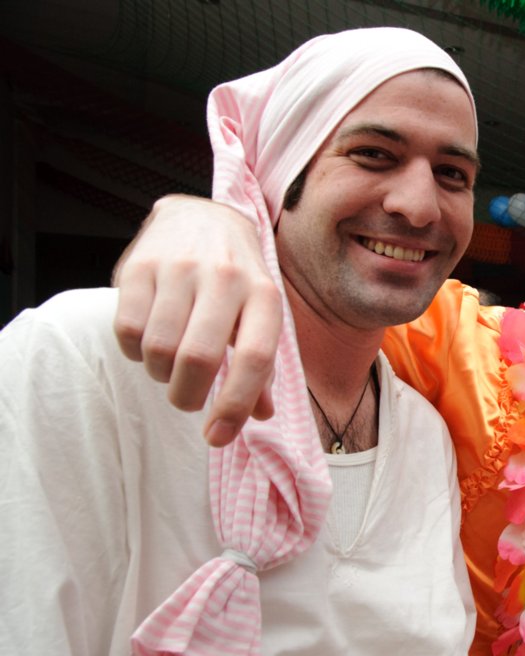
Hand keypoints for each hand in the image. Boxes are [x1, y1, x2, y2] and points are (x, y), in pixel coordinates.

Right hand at [113, 195, 280, 446]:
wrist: (204, 217)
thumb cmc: (237, 281)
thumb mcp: (260, 317)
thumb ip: (261, 367)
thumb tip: (261, 415)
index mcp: (264, 296)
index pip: (254, 358)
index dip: (234, 405)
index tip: (216, 436)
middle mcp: (226, 278)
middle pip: (198, 359)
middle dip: (187, 396)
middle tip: (187, 399)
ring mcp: (181, 268)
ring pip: (158, 348)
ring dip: (160, 374)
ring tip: (170, 365)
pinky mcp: (140, 265)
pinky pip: (127, 330)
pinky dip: (134, 351)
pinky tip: (148, 340)